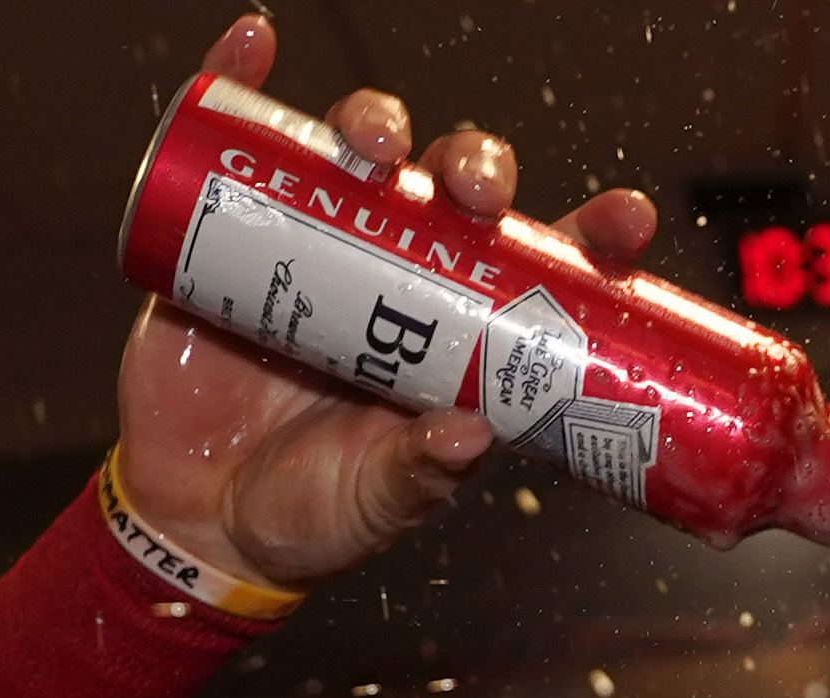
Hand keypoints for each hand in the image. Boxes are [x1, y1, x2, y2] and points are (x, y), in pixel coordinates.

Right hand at [114, 15, 660, 588]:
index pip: (545, 266)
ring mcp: (322, 246)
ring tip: (375, 143)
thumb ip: (421, 474)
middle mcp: (405, 275)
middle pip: (456, 191)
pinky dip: (243, 77)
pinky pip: (242, 142)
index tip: (627, 220)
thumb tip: (472, 436)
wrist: (202, 518)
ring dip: (378, 124)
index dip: (593, 234)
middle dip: (478, 167)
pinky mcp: (233, 235)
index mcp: (465, 334)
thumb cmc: (315, 509)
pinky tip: (255, 41)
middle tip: (476, 190)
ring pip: (366, 156)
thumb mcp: (380, 502)